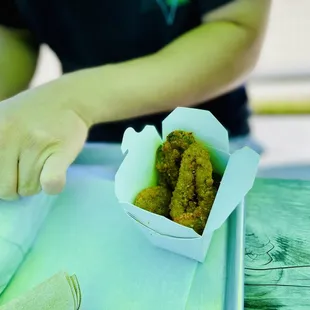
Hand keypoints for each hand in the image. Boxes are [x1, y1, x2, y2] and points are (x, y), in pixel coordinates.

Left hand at [0, 78, 88, 199]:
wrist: (67, 99)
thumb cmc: (30, 115)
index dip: (2, 178)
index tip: (11, 166)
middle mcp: (7, 134)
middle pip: (6, 189)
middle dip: (17, 186)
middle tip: (27, 167)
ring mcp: (35, 142)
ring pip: (29, 189)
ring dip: (36, 183)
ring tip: (42, 162)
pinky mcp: (61, 150)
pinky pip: (51, 182)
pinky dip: (52, 186)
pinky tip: (53, 179)